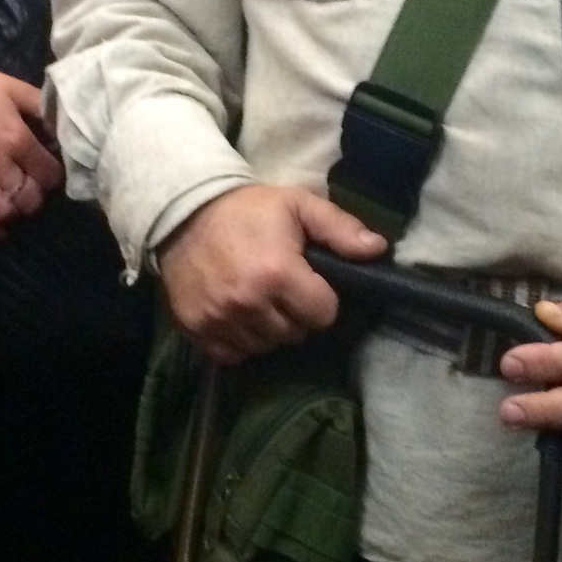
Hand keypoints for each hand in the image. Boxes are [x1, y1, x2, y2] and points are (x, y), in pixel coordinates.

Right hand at [0, 31, 62, 238]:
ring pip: (3, 211)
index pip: (49, 174)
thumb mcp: (13, 87)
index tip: (51, 172)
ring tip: (17, 205)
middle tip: (35, 190)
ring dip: (15, 213)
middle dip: (37, 197)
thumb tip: (62, 128)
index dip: (55, 176)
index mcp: (15, 137)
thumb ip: (40, 107)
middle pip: (28, 197)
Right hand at [158, 184, 386, 366]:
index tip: (309, 283)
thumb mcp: (298, 206)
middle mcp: (249, 303)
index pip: (323, 314)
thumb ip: (340, 229)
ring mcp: (220, 320)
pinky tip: (238, 317)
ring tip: (260, 301)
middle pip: (295, 334)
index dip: (322, 299)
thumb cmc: (248, 209)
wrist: (183, 214)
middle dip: (296, 314)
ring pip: (266, 346)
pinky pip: (232, 355)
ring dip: (269, 329)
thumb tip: (378, 249)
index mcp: (278, 274)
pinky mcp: (197, 329)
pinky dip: (239, 341)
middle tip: (283, 289)